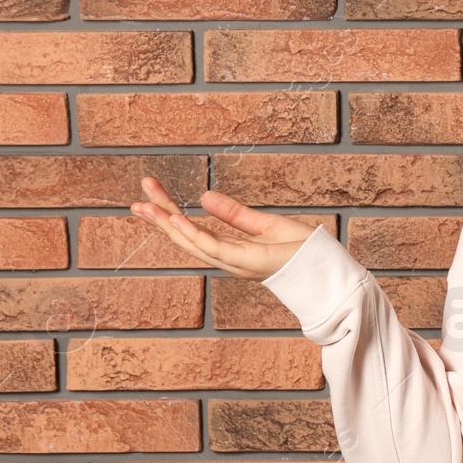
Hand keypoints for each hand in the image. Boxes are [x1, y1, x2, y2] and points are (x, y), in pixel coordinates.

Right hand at [129, 177, 316, 280]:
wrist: (326, 270)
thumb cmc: (301, 251)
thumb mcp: (265, 225)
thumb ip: (235, 214)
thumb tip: (204, 197)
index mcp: (230, 249)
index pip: (192, 229)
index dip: (169, 212)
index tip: (150, 192)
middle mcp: (227, 258)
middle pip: (185, 237)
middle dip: (160, 218)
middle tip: (136, 199)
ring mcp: (234, 262)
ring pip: (192, 242)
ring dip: (168, 225)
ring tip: (146, 207)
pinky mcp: (246, 261)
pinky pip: (214, 247)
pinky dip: (193, 235)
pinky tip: (176, 220)